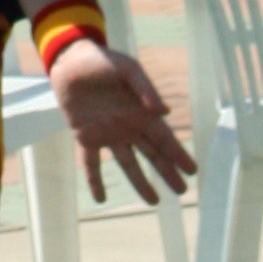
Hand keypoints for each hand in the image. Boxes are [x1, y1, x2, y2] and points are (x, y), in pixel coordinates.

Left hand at [49, 39, 194, 206]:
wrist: (70, 60)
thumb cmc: (103, 61)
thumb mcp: (128, 68)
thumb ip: (145, 88)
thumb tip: (164, 112)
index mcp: (141, 113)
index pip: (165, 138)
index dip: (178, 155)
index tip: (192, 170)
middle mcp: (128, 127)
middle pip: (152, 155)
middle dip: (167, 172)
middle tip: (181, 191)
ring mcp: (107, 134)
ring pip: (128, 163)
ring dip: (140, 182)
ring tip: (153, 201)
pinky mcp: (85, 136)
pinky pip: (91, 163)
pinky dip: (95, 180)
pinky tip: (101, 198)